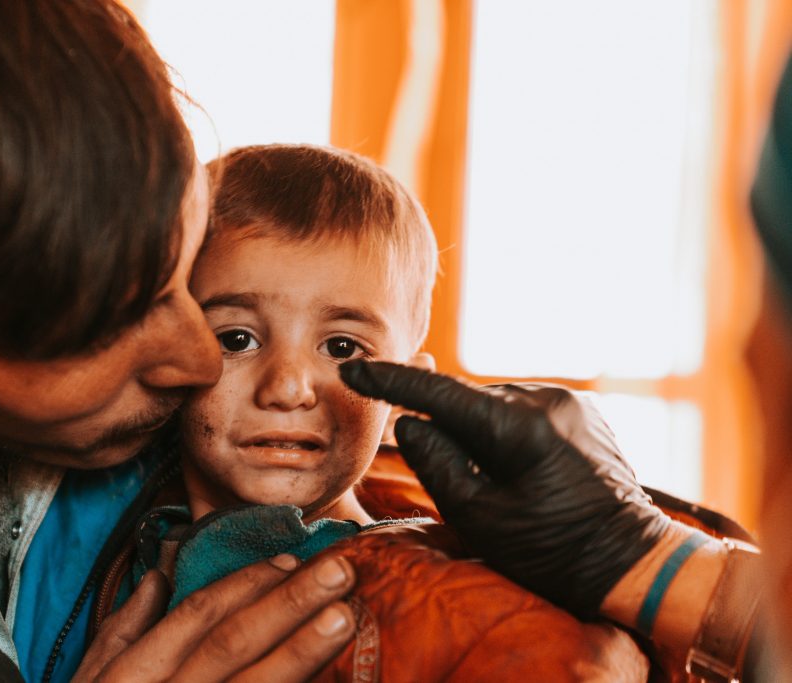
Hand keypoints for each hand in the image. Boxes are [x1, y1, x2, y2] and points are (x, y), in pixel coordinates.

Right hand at [73, 552, 355, 681]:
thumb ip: (122, 630)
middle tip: (338, 572)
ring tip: (343, 618)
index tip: (289, 560)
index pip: (196, 616)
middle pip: (233, 642)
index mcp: (134, 675)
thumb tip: (158, 577)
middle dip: (287, 604)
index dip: (246, 584)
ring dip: (301, 652)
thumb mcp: (90, 680)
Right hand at [340, 360, 671, 617]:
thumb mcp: (481, 519)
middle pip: (469, 402)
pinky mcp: (582, 409)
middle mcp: (547, 400)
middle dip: (446, 427)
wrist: (633, 562)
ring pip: (496, 405)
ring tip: (497, 483)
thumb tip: (410, 423)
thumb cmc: (554, 552)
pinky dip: (506, 431)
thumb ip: (438, 465)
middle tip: (450, 474)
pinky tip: (519, 469)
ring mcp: (569, 401)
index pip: (440, 394)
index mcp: (520, 429)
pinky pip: (524, 410)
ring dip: (479, 432)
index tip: (355, 370)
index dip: (392, 382)